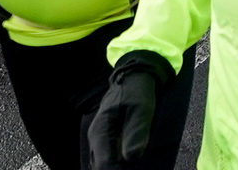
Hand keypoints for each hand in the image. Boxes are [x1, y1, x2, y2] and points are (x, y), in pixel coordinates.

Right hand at [88, 50, 176, 169]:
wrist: (133, 76)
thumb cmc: (138, 91)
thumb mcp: (142, 109)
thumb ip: (136, 131)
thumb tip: (132, 158)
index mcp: (101, 131)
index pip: (104, 164)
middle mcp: (96, 138)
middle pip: (100, 167)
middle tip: (135, 167)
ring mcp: (99, 139)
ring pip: (101, 163)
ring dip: (114, 166)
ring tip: (132, 166)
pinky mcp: (106, 140)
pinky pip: (106, 158)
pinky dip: (114, 164)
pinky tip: (128, 164)